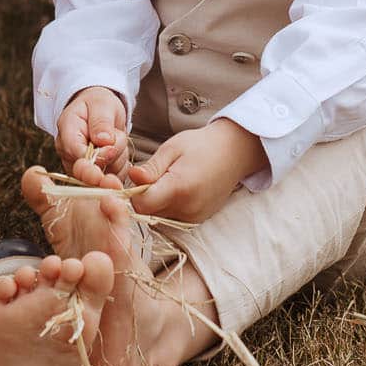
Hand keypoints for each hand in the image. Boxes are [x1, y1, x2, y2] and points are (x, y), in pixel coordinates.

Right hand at [56, 87, 130, 176]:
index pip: (76, 154)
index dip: (95, 157)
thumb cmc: (97, 105)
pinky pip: (113, 178)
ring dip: (119, 159)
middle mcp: (70, 156)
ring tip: (117, 137)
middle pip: (89, 172)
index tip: (111, 150)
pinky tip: (120, 152)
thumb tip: (104, 141)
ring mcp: (81, 170)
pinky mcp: (95, 177)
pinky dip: (122, 167)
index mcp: (66, 135)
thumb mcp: (101, 104)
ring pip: (104, 176)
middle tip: (120, 144)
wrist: (99, 112)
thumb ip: (101, 122)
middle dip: (110, 160)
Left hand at [124, 120, 268, 223]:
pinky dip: (169, 206)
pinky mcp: (198, 220)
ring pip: (159, 217)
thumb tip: (132, 178)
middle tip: (155, 174)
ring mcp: (194, 217)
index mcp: (179, 188)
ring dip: (157, 202)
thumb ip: (151, 167)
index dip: (133, 193)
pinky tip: (179, 188)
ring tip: (169, 180)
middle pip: (149, 213)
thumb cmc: (201, 146)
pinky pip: (172, 218)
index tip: (139, 178)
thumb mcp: (172, 148)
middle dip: (145, 196)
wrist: (234, 153)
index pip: (141, 205)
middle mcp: (187, 208)